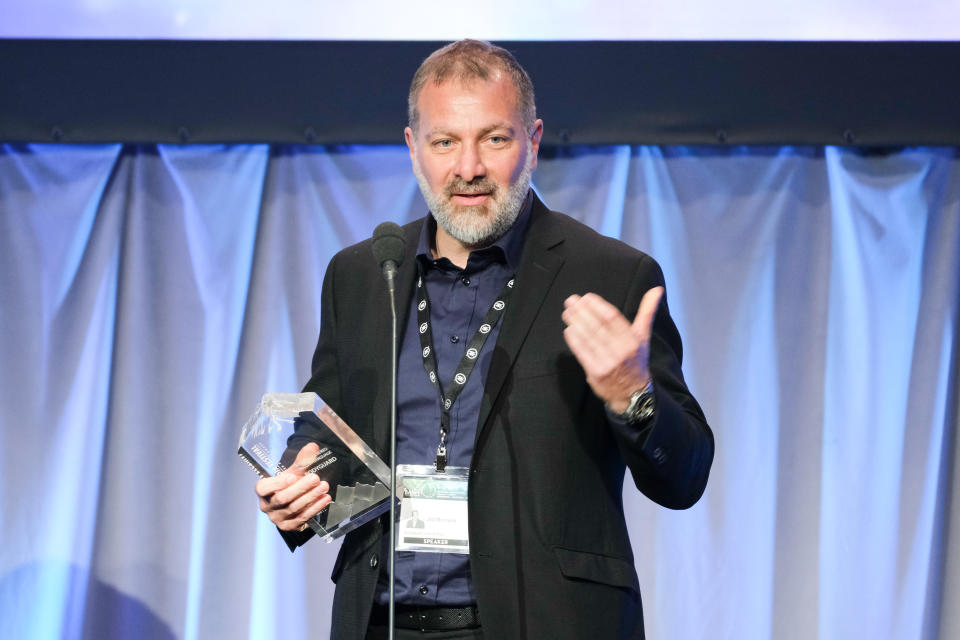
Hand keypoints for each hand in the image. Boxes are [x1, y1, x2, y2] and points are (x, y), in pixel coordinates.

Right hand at [254, 442, 331, 531]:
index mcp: (263, 491)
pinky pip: (302, 518)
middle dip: (301, 488)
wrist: (291, 500)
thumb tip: (313, 447)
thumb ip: (302, 460)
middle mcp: (267, 506)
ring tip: (324, 487)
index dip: (277, 483)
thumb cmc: (288, 484)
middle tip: (315, 478)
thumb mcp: (292, 471)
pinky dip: (315, 508)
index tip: (292, 476)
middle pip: (283, 498)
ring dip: (311, 497)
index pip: (264, 488)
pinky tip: (324, 499)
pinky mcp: (289, 526)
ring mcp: (277, 518)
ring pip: (294, 508)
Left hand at [562, 287, 663, 412]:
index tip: (586, 297)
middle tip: (570, 301)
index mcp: (632, 339)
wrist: (632, 393)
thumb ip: (647, 311)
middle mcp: (621, 350)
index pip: (612, 317)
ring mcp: (608, 362)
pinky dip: (574, 340)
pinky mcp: (596, 372)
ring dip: (575, 322)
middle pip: (598, 326)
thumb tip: (657, 289)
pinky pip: (582, 352)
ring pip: (588, 337)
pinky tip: (568, 330)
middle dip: (582, 311)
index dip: (597, 306)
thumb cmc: (636, 359)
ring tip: (567, 312)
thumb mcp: (643, 335)